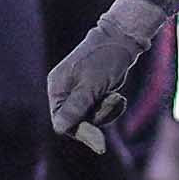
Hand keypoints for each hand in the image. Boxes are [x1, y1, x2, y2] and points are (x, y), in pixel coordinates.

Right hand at [43, 0, 166, 154]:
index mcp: (57, 89)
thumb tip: (59, 129)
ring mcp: (77, 93)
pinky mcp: (91, 94)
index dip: (79, 130)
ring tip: (115, 96)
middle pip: (77, 122)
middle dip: (97, 116)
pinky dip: (110, 107)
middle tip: (113, 100)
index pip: (61, 122)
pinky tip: (117, 96)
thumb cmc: (104, 60)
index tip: (99, 137)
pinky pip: (98, 111)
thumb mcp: (90, 87)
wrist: (121, 41)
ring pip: (90, 118)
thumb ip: (75, 108)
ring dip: (106, 111)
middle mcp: (64, 93)